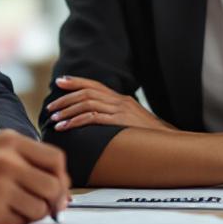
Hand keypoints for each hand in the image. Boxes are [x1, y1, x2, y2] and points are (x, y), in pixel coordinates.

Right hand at [0, 130, 70, 223]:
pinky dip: (16, 221)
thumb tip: (62, 188)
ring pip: (41, 208)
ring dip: (33, 212)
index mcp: (9, 141)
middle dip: (54, 200)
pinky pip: (22, 222)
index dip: (62, 176)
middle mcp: (6, 161)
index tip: (58, 187)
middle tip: (47, 205)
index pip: (56, 159)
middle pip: (54, 185)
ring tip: (14, 205)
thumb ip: (28, 161)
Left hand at [46, 76, 174, 131]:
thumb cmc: (151, 137)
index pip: (95, 85)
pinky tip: (65, 127)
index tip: (60, 82)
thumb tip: (99, 121)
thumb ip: (118, 117)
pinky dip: (76, 121)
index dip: (76, 82)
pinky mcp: (120, 122)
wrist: (172, 141)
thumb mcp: (134, 122)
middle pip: (87, 92)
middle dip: (66, 98)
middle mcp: (120, 100)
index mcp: (122, 99)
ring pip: (87, 103)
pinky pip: (93, 118)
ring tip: (54, 119)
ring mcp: (120, 110)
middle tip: (51, 107)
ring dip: (68, 110)